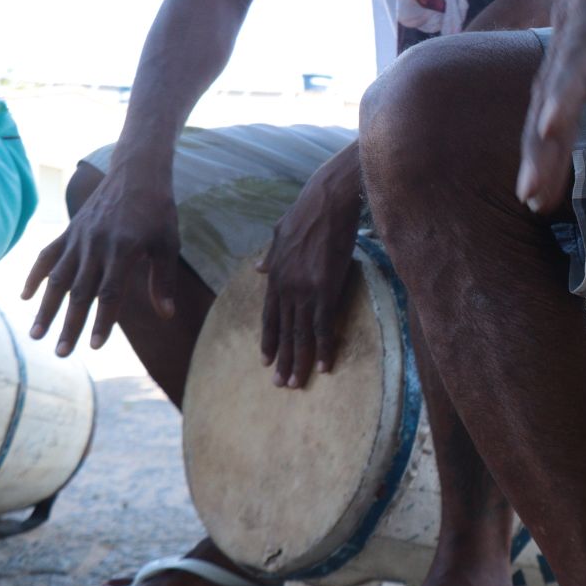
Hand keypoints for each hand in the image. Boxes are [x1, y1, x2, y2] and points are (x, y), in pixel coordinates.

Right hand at [22, 166, 177, 355]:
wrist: (137, 173)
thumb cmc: (158, 211)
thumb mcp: (168, 244)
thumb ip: (163, 281)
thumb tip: (166, 315)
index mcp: (122, 251)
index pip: (110, 294)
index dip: (103, 321)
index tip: (96, 347)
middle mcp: (96, 246)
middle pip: (79, 292)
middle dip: (69, 325)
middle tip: (61, 353)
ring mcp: (79, 238)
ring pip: (57, 278)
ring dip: (46, 308)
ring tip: (36, 334)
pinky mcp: (70, 230)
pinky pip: (47, 255)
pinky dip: (35, 274)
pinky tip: (26, 296)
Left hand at [257, 150, 362, 388]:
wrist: (328, 200)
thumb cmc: (307, 212)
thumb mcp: (279, 232)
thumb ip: (270, 255)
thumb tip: (257, 269)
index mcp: (275, 275)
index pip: (269, 316)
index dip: (268, 340)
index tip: (266, 360)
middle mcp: (286, 287)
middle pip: (283, 331)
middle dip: (281, 359)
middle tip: (280, 385)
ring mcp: (305, 290)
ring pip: (300, 334)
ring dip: (299, 361)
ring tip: (297, 383)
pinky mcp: (326, 290)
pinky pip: (323, 326)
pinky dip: (323, 348)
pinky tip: (324, 366)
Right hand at [517, 0, 585, 212]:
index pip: (576, 50)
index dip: (562, 91)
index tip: (549, 126)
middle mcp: (570, 19)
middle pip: (548, 85)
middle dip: (538, 140)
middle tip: (530, 189)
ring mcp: (568, 38)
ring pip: (545, 99)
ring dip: (537, 149)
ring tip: (531, 196)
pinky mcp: (574, 56)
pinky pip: (555, 100)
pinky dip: (547, 140)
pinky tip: (546, 178)